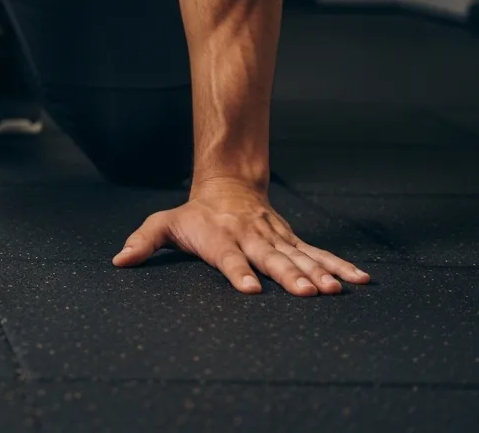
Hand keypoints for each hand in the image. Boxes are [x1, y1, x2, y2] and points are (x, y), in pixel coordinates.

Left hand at [112, 179, 370, 295]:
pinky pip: (319, 255)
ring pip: (299, 257)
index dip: (238, 271)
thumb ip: (143, 241)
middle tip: (308, 293)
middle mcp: (251, 237)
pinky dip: (340, 266)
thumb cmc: (194, 215)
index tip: (250, 289)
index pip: (228, 257)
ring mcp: (275, 239)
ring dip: (319, 273)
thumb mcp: (165, 223)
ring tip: (337, 290)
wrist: (228, 186)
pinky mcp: (293, 241)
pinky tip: (360, 280)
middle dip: (289, 276)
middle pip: (271, 258)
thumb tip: (119, 261)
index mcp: (220, 236)